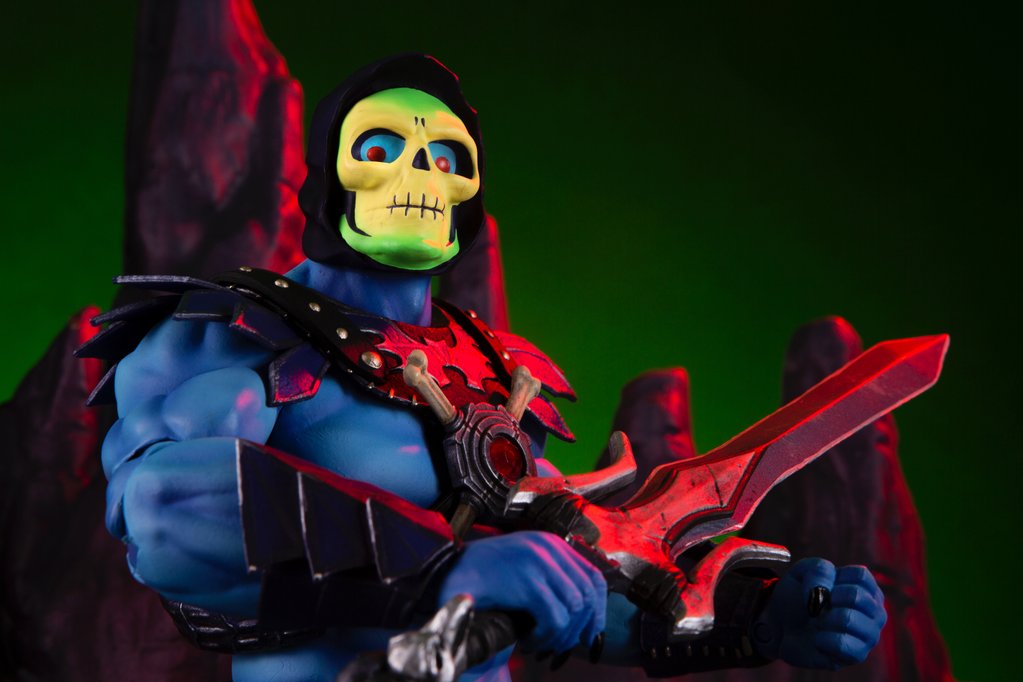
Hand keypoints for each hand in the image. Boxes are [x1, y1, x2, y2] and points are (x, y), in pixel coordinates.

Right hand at [438, 531, 605, 653]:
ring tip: (539, 643)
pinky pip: (554, 618)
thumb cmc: (486, 577)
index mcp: (551, 543)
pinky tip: (527, 639)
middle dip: (581, 627)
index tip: (589, 633)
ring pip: (574, 609)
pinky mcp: (527, 581)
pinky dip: (545, 636)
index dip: (597, 610)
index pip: (593, 577)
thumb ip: (552, 578)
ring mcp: (538, 562)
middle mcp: (548, 548)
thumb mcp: (524, 568)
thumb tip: (585, 613)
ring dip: (559, 634)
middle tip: (561, 646)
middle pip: (588, 593)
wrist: (449, 574)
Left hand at [752, 558, 886, 669]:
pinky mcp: (857, 655)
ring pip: (849, 620)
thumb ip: (818, 570)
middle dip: (826, 599)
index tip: (821, 587)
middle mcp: (875, 611)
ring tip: (818, 623)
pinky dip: (821, 638)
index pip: (860, 576)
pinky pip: (841, 644)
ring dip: (823, 619)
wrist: (780, 625)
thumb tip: (826, 591)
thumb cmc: (798, 597)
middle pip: (856, 596)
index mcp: (867, 588)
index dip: (833, 579)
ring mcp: (869, 635)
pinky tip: (817, 639)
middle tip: (817, 607)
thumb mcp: (802, 572)